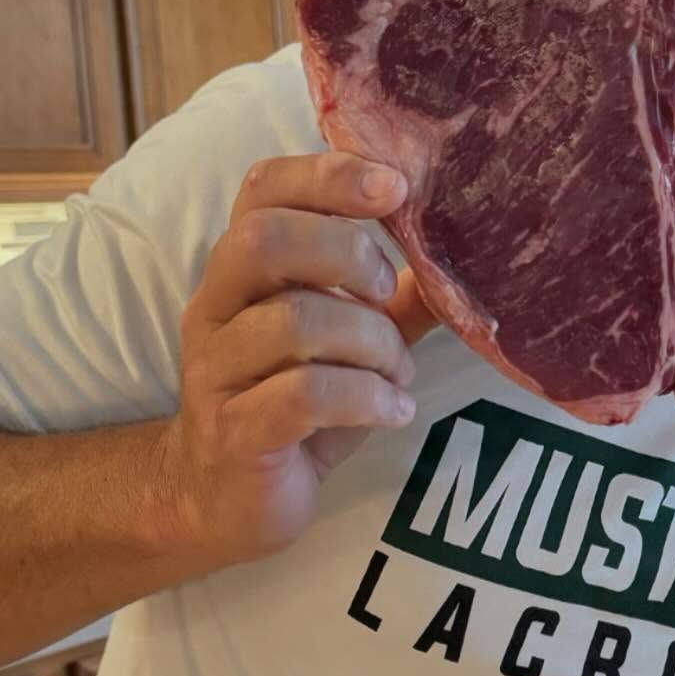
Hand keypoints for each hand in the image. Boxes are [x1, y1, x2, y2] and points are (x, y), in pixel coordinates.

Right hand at [159, 152, 436, 566]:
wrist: (225, 501)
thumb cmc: (291, 410)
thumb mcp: (346, 346)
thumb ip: (390, 301)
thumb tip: (457, 261)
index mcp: (241, 272)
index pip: (262, 189)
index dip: (328, 174)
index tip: (396, 187)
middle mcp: (216, 308)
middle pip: (264, 240)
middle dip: (347, 254)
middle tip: (390, 294)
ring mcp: (218, 370)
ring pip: (294, 322)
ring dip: (371, 343)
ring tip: (399, 375)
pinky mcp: (235, 431)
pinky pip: (302, 396)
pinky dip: (365, 398)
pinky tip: (393, 411)